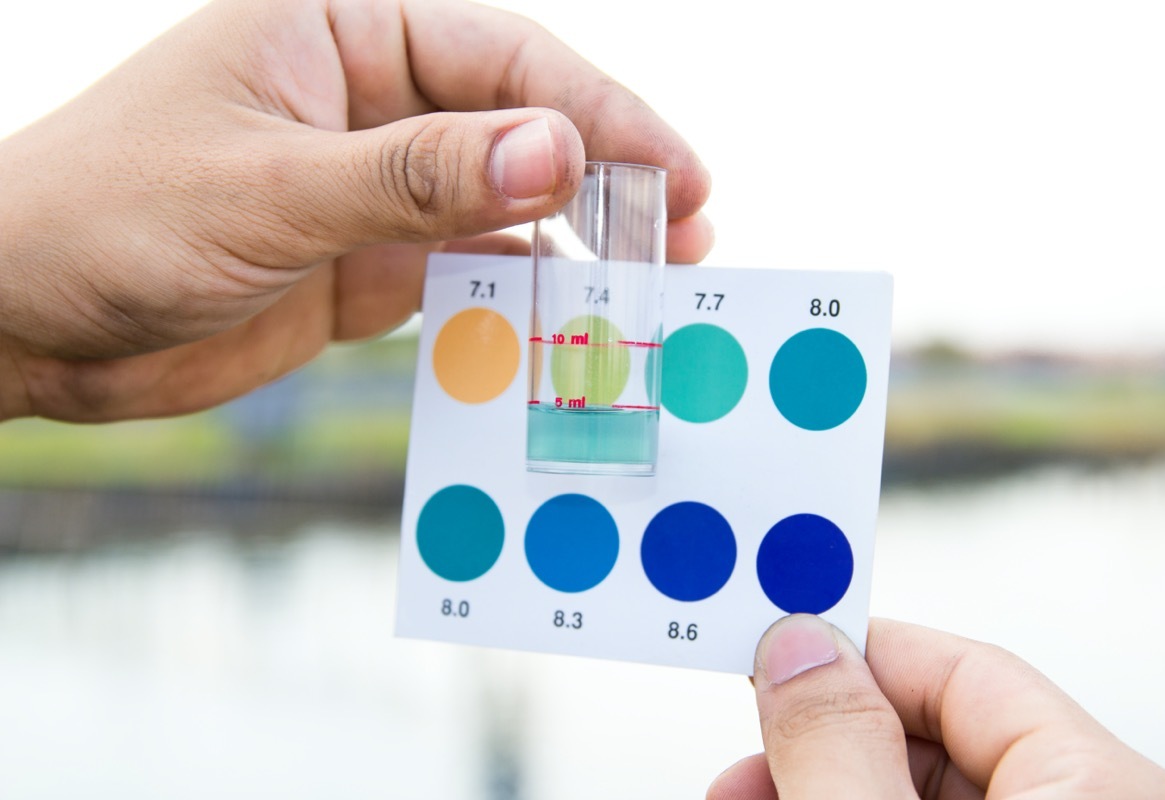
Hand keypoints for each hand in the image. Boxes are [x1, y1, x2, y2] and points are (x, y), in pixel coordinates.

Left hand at [0, 0, 711, 422]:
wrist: (23, 319)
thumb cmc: (107, 216)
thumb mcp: (268, 190)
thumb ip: (416, 175)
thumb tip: (559, 152)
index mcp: (341, 28)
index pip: (501, 58)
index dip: (598, 113)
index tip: (675, 174)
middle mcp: (368, 98)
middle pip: (519, 123)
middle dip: (609, 173)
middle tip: (690, 227)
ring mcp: (373, 185)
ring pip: (504, 201)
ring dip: (577, 239)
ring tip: (651, 277)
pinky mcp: (366, 263)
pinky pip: (466, 271)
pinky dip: (519, 297)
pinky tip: (566, 321)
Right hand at [709, 616, 1164, 798]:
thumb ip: (842, 748)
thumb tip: (795, 646)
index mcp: (1102, 792)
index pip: (967, 672)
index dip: (855, 651)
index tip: (767, 649)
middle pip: (936, 739)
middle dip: (818, 741)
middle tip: (741, 764)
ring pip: (917, 795)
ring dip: (818, 787)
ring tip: (742, 798)